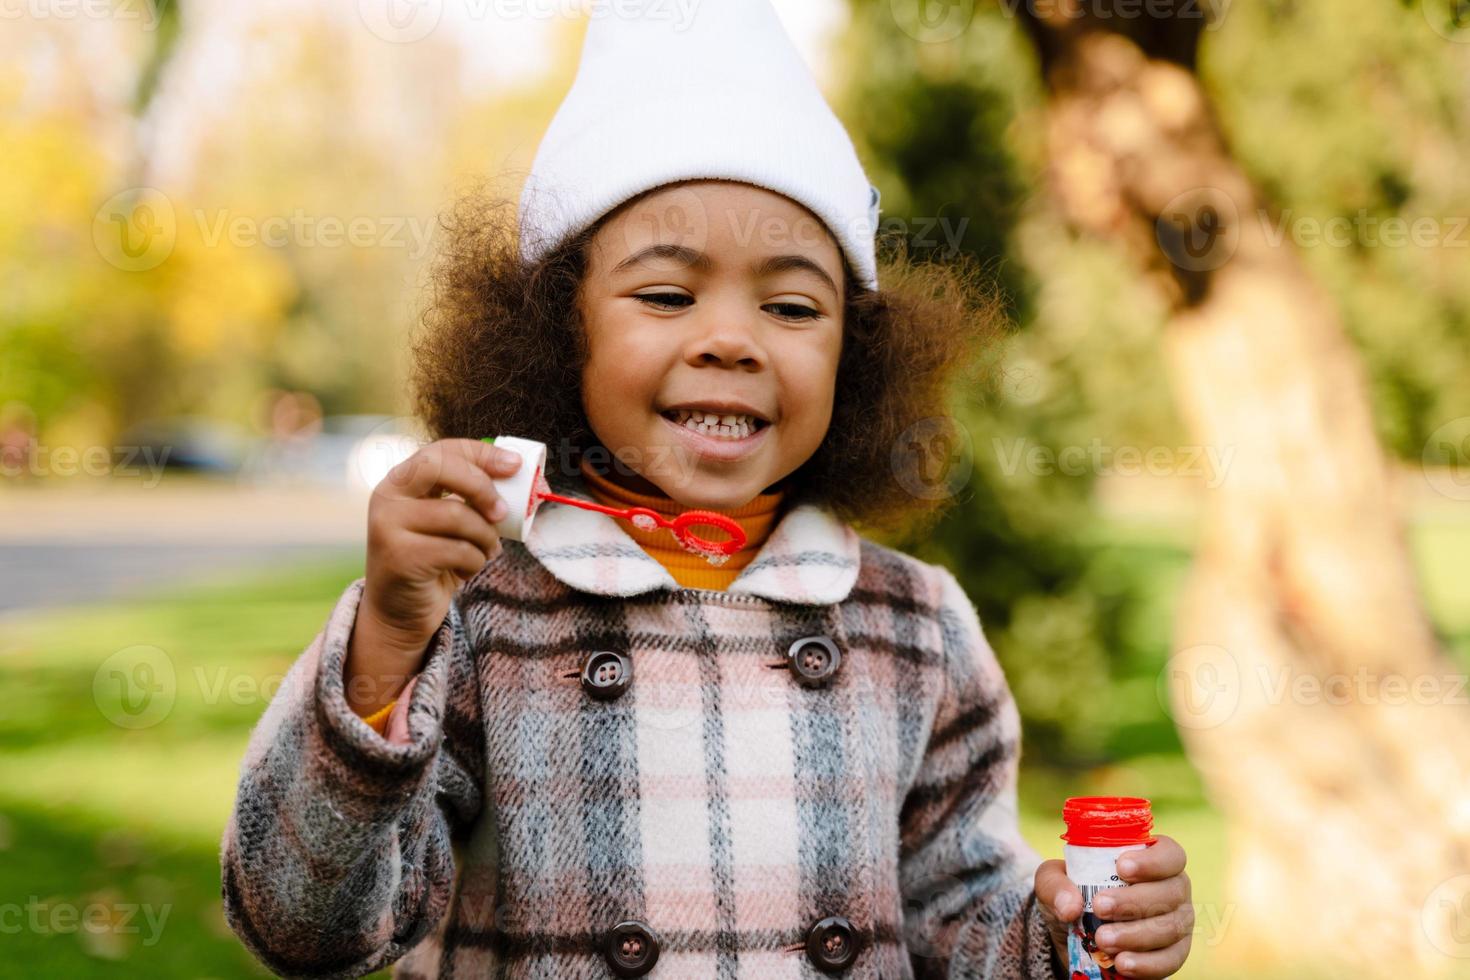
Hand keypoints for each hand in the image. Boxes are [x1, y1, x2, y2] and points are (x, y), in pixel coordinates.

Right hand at [345, 438, 519, 715]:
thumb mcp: (451, 523)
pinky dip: (474, 561)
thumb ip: (472, 498)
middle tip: (503, 512)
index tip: (515, 465)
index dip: (481, 453)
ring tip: (486, 551)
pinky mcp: (399, 556)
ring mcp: (388, 525)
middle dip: (481, 487)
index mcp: (401, 480)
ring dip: (485, 537)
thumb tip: (525, 478)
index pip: (442, 450)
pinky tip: (467, 571)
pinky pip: (457, 549)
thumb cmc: (434, 560)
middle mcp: (388, 496)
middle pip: (440, 468)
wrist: (400, 612)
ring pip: (456, 514)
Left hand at [1034, 834, 1192, 978]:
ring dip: (1136, 935)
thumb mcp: (1053, 881)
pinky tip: (1122, 963)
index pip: (1170, 854)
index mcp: (1152, 860)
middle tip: (1100, 907)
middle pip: (1171, 892)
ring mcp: (1177, 922)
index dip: (1152, 861)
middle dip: (1134, 901)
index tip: (1121, 868)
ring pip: (1171, 928)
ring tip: (1103, 939)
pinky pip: (1171, 960)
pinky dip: (1146, 963)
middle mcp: (1173, 888)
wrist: (1073, 936)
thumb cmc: (1072, 894)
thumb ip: (1055, 884)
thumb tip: (1071, 906)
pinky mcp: (1174, 953)